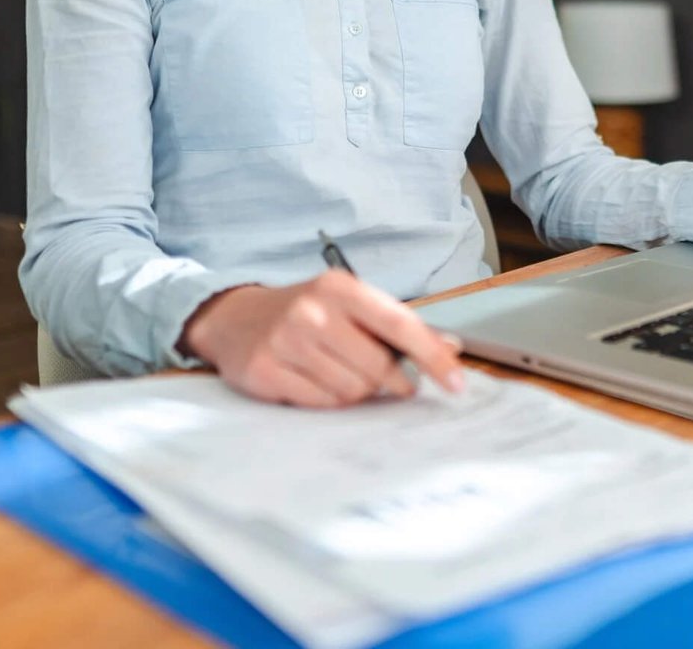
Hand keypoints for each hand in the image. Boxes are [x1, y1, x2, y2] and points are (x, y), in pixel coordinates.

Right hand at [180, 273, 465, 407]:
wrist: (235, 318)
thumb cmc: (305, 312)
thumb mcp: (350, 304)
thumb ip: (397, 324)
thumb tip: (451, 347)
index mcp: (340, 288)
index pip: (400, 325)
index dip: (433, 357)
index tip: (457, 384)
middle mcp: (312, 311)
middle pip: (377, 368)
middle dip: (390, 382)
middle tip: (390, 382)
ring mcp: (285, 341)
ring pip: (351, 392)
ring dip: (357, 393)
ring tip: (341, 374)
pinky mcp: (265, 371)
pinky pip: (320, 404)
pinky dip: (327, 401)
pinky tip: (316, 382)